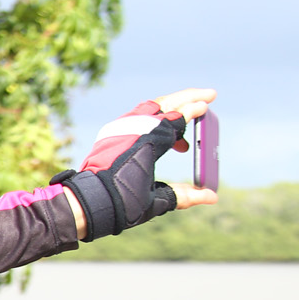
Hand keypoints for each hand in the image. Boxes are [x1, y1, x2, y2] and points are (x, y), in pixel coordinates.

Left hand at [55, 90, 218, 238]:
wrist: (87, 202)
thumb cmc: (120, 203)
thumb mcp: (156, 201)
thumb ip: (184, 195)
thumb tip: (211, 196)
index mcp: (146, 144)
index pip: (174, 119)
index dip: (191, 112)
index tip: (206, 105)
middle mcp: (132, 130)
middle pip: (164, 104)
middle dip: (188, 98)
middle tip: (209, 96)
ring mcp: (120, 129)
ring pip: (151, 107)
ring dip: (172, 108)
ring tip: (188, 119)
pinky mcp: (113, 133)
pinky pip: (139, 116)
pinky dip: (156, 117)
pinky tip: (166, 131)